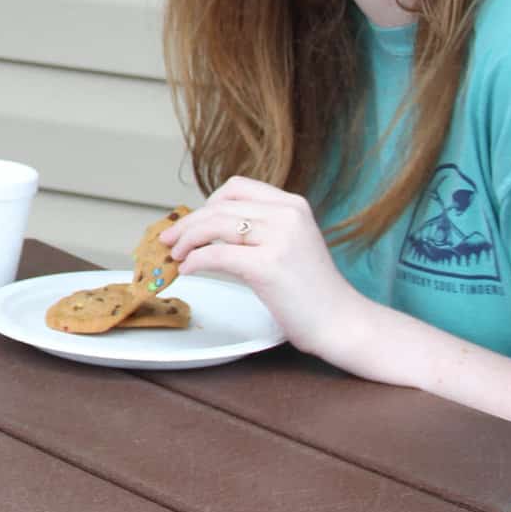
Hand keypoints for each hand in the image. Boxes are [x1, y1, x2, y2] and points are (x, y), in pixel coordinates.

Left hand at [163, 176, 373, 358]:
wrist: (342, 323)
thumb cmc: (313, 292)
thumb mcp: (290, 245)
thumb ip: (259, 230)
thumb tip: (206, 229)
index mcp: (293, 205)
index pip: (236, 188)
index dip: (207, 203)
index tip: (191, 223)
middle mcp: (288, 214)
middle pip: (219, 207)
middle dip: (187, 223)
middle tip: (168, 240)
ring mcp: (280, 238)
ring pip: (214, 226)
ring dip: (186, 241)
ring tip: (175, 257)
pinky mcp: (269, 265)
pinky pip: (216, 255)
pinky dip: (195, 261)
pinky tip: (188, 270)